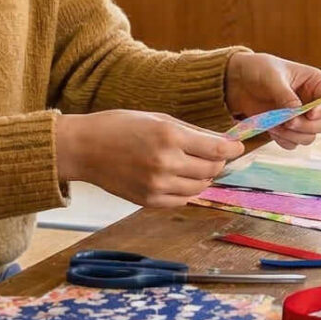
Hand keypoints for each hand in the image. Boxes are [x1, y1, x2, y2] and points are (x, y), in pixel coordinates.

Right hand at [53, 110, 243, 208]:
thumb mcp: (157, 118)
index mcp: (169, 136)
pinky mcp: (149, 201)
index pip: (216, 149)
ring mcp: (156, 185)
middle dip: (218, 163)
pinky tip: (178, 178)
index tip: (237, 147)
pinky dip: (187, 190)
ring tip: (194, 166)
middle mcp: (165, 163)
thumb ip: (192, 131)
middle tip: (214, 155)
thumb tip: (222, 141)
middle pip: (211, 170)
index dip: (232, 149)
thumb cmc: (118, 126)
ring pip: (200, 188)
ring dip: (204, 177)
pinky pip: (182, 199)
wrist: (83, 148)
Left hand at [226, 52, 320, 148]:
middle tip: (287, 122)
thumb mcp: (272, 77)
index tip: (309, 114)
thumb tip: (296, 112)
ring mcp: (301, 117)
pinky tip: (272, 129)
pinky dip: (283, 139)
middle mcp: (313, 102)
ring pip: (308, 137)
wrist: (239, 80)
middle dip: (304, 126)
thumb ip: (286, 95)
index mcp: (316, 83)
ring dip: (292, 135)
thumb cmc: (259, 69)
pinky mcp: (288, 129)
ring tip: (274, 125)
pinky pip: (293, 143)